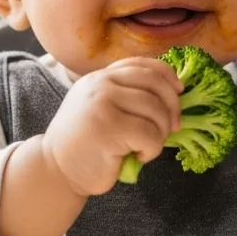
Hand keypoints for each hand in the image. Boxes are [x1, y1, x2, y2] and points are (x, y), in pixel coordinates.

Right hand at [42, 56, 181, 196]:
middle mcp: (100, 85)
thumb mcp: (103, 109)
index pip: (142, 65)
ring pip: (155, 110)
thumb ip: (127, 96)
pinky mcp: (108, 128)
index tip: (179, 90)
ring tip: (148, 146)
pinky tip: (140, 157)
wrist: (57, 170)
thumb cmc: (87, 144)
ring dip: (161, 133)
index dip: (167, 75)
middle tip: (173, 127)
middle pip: (154, 84)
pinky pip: (149, 134)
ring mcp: (102, 104)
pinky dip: (153, 149)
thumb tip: (174, 93)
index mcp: (100, 77)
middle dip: (172, 106)